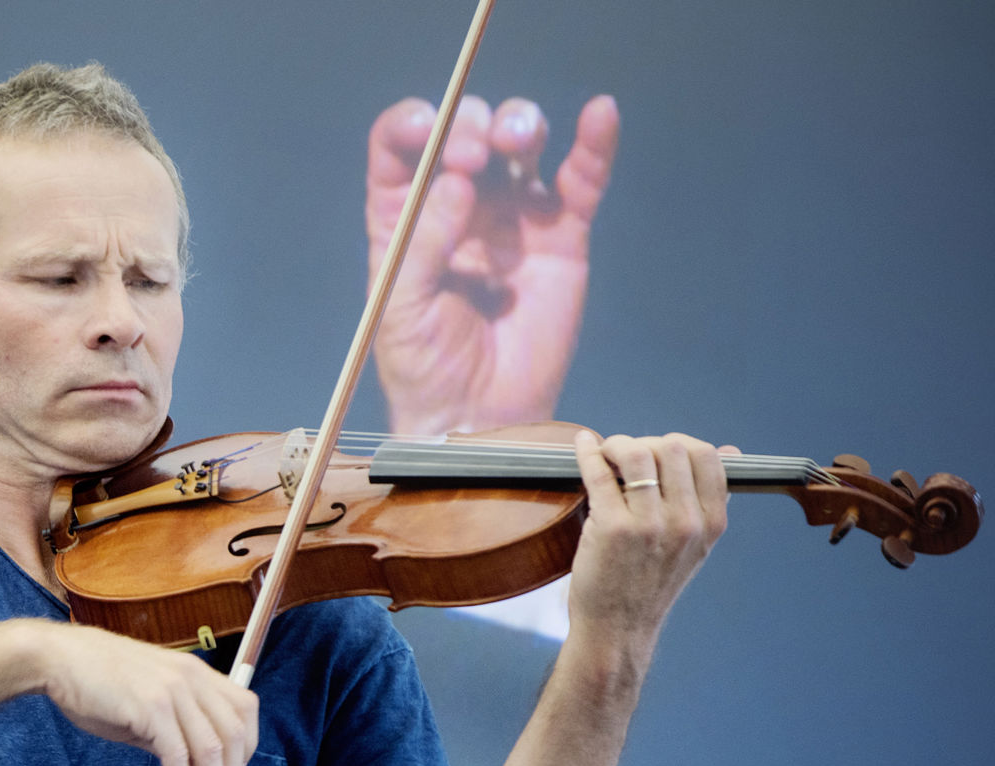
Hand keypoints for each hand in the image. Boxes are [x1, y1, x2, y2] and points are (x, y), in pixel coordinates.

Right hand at [31, 621, 258, 765]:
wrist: (59, 659)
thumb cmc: (98, 681)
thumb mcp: (148, 701)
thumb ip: (174, 730)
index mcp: (196, 672)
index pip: (244, 711)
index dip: (245, 751)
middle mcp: (191, 677)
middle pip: (234, 735)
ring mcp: (172, 690)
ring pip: (211, 749)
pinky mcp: (150, 707)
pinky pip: (178, 755)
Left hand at [369, 95, 620, 436]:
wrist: (477, 414)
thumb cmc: (424, 362)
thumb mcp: (401, 304)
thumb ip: (426, 241)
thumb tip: (459, 181)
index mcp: (404, 211)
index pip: (402, 145)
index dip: (413, 124)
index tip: (428, 128)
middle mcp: (456, 201)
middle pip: (465, 131)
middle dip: (470, 126)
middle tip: (471, 156)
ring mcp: (511, 213)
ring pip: (518, 143)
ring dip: (518, 123)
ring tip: (514, 141)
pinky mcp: (561, 235)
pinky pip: (581, 179)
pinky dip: (594, 144)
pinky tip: (601, 113)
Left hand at [566, 432, 733, 650]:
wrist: (619, 627)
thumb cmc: (650, 582)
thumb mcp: (696, 544)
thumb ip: (707, 500)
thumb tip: (730, 452)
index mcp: (711, 523)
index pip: (707, 457)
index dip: (678, 444)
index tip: (656, 450)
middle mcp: (686, 522)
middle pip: (672, 448)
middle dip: (645, 442)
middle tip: (624, 455)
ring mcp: (649, 525)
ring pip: (637, 453)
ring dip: (615, 445)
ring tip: (605, 454)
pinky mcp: (612, 528)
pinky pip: (599, 473)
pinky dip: (587, 453)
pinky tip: (583, 446)